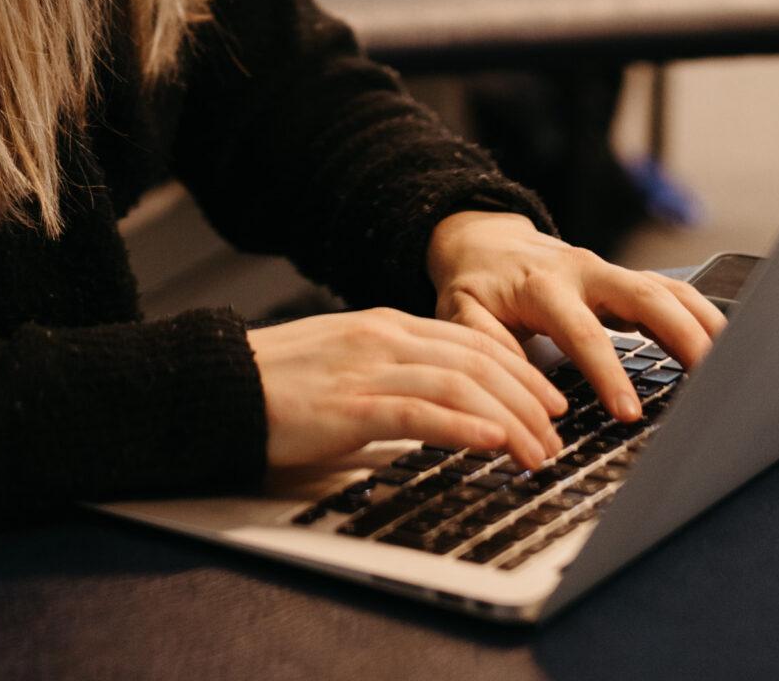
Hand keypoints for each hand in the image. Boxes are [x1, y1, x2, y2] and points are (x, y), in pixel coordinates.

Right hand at [245, 306, 567, 474]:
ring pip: (462, 384)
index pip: (469, 340)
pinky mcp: (352, 406)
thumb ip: (390, 376)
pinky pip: (422, 412)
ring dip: (512, 419)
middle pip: (478, 359)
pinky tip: (496, 443)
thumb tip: (440, 407)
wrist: (221, 385)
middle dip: (528, 396)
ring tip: (541, 451)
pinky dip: (467, 426)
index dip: (518, 369)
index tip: (549, 400)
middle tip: (558, 432)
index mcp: (383, 326)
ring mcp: (369, 368)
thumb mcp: (345, 368)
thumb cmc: (278, 386)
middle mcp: (383, 338)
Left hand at [426, 212, 723, 423]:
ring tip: (737, 368)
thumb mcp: (461, 312)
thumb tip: (519, 390)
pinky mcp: (627, 280)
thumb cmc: (474, 285)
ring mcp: (611, 273)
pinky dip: (704, 316)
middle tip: (712, 383)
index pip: (582, 332)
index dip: (607, 373)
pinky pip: (674, 292)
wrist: (482, 240)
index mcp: (543, 286)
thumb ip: (486, 344)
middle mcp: (585, 271)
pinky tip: (728, 347)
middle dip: (682, 337)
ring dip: (705, 325)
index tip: (629, 413)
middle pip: (644, 297)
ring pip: (668, 290)